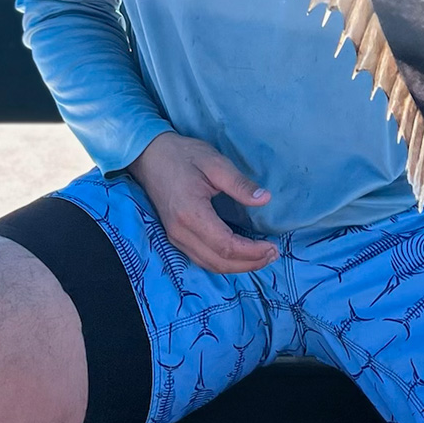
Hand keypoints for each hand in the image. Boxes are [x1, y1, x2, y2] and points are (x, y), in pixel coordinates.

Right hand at [128, 133, 277, 273]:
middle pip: (219, 262)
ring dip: (237, 267)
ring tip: (261, 257)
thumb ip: (239, 184)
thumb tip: (265, 199)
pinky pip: (201, 259)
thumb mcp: (215, 162)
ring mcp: (175, 237)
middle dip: (249, 263)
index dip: (252, 251)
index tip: (273, 247)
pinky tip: (239, 255)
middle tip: (273, 254)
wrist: (150, 155)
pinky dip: (223, 262)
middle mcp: (180, 232)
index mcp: (191, 214)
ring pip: (209, 265)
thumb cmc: (183, 155)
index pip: (226, 246)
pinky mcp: (174, 237)